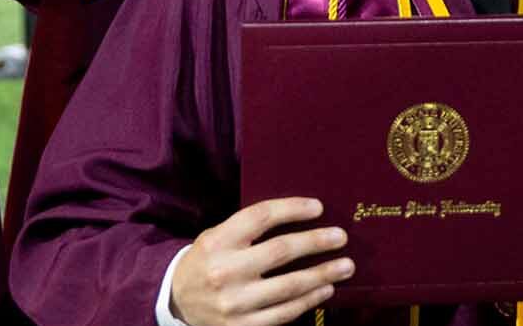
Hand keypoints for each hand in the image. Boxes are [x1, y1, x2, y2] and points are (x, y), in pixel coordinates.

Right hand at [169, 198, 352, 325]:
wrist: (177, 300)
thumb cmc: (207, 260)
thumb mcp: (218, 236)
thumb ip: (249, 228)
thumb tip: (301, 215)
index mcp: (218, 242)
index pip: (260, 217)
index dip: (292, 209)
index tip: (318, 207)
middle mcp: (224, 271)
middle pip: (280, 251)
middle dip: (316, 242)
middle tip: (341, 237)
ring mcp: (234, 303)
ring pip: (289, 286)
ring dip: (323, 275)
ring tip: (345, 266)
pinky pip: (284, 314)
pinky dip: (309, 301)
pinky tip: (325, 290)